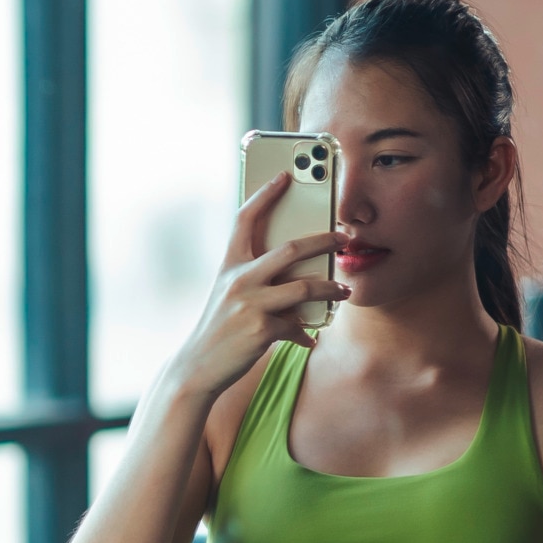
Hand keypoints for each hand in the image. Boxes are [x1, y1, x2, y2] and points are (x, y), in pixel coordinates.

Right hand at [164, 172, 348, 403]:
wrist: (197, 366)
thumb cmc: (218, 328)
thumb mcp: (229, 295)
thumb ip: (257, 280)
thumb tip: (298, 275)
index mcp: (229, 265)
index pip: (246, 219)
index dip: (264, 195)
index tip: (284, 177)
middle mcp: (238, 279)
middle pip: (292, 249)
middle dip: (325, 240)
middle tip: (344, 238)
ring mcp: (251, 303)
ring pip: (305, 288)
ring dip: (331, 288)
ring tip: (344, 290)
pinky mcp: (262, 329)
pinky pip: (297, 325)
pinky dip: (306, 332)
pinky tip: (311, 337)